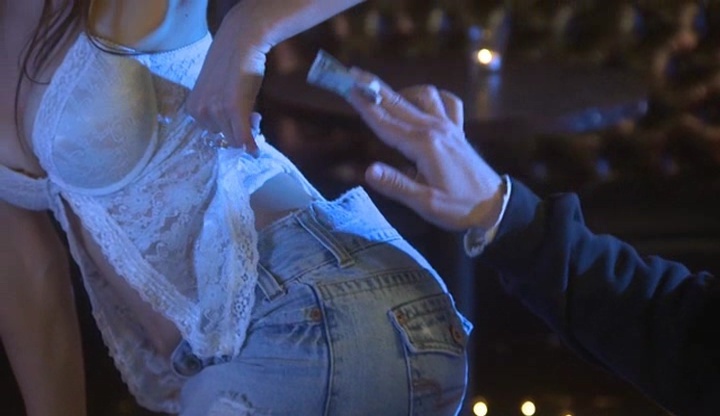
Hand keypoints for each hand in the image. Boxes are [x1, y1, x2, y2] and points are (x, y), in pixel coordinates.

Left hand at [186, 4, 268, 152]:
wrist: (240, 41)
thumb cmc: (229, 62)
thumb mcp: (214, 89)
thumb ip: (217, 109)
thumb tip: (233, 130)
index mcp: (192, 107)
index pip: (211, 132)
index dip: (228, 128)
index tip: (239, 120)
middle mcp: (200, 111)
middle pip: (223, 136)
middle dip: (238, 130)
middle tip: (253, 115)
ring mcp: (216, 111)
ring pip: (235, 137)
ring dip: (248, 131)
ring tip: (255, 112)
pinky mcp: (234, 110)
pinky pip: (243, 137)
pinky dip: (250, 146)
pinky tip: (256, 152)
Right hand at [347, 71, 504, 230]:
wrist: (496, 206)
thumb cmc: (460, 208)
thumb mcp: (426, 204)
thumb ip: (397, 186)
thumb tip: (368, 171)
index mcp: (424, 145)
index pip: (386, 123)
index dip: (365, 106)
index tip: (347, 88)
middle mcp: (435, 129)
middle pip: (398, 103)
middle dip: (373, 88)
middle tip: (351, 74)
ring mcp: (449, 127)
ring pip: (424, 95)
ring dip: (402, 92)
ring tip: (383, 97)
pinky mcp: (458, 131)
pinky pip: (447, 102)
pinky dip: (433, 98)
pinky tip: (423, 103)